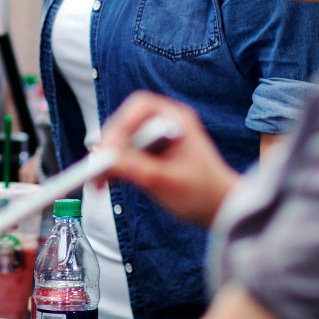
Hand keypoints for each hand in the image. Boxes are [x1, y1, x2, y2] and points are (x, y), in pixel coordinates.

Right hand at [94, 91, 239, 227]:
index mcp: (176, 119)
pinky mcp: (153, 154)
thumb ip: (135, 168)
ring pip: (124, 140)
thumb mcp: (165, 182)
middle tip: (95, 165)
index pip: (140, 107)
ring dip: (110, 159)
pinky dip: (116, 167)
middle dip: (110, 144)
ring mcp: (159, 138)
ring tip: (96, 181)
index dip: (119, 124)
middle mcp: (167, 122)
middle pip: (127, 122)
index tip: (106, 148)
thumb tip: (105, 160)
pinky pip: (128, 154)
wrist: (222, 210)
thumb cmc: (202, 194)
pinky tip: (105, 182)